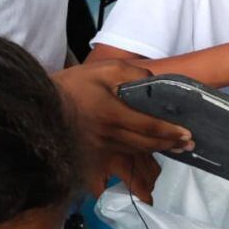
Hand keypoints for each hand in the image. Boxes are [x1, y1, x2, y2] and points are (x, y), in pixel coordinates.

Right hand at [53, 59, 192, 193]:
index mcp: (113, 113)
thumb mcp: (104, 69)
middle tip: (188, 143)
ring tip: (175, 148)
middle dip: (169, 143)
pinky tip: (147, 158)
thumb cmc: (73, 85)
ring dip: (157, 151)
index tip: (187, 133)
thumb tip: (152, 82)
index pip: (149, 126)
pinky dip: (135, 159)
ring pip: (134, 152)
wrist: (39, 104)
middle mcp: (108, 134)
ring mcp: (99, 148)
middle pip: (146, 143)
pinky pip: (118, 159)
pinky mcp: (91, 155)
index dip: (170, 131)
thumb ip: (132, 73)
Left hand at [91, 151, 161, 202]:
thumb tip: (113, 207)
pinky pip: (154, 160)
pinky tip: (142, 173)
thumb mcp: (91, 178)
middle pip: (151, 180)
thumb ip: (102, 195)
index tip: (145, 206)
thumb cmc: (88, 156)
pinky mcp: (142, 145)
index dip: (146, 200)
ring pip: (155, 170)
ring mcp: (140, 149)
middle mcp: (136, 156)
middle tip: (140, 197)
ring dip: (151, 181)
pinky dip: (151, 170)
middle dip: (147, 192)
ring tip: (141, 186)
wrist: (90, 132)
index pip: (142, 187)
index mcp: (124, 165)